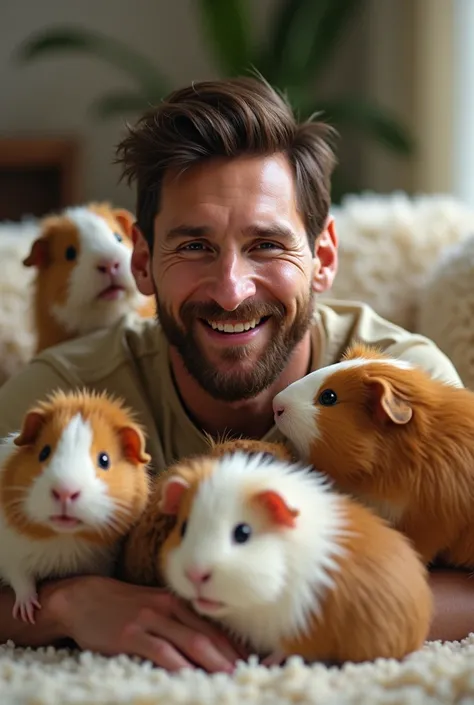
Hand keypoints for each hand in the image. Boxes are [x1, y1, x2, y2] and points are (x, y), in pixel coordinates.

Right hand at [49, 575, 247, 672]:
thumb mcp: (154, 608)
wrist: (83, 598)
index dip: (233, 648)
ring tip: (228, 681)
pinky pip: (161, 652)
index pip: (212, 628)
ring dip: (212, 664)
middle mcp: (168, 608)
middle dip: (229, 659)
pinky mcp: (131, 634)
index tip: (250, 664)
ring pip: (190, 643)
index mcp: (176, 602)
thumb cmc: (122, 607)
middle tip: (247, 676)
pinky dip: (179, 666)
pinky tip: (190, 678)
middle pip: (207, 637)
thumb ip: (178, 622)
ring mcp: (150, 620)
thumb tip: (206, 647)